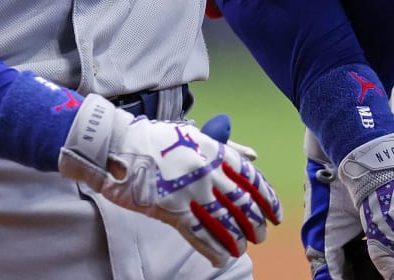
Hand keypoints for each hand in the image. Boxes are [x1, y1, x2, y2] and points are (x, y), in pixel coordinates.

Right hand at [58, 94, 281, 265]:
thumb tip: (253, 156)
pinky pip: (200, 235)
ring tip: (241, 249)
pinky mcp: (173, 209)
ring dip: (237, 240)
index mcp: (215, 151)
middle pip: (243, 205)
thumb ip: (223, 146)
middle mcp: (208, 172)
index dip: (268, 200)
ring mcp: (191, 192)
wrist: (118, 145)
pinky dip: (213, 250)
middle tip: (259, 235)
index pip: (252, 180)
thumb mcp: (193, 136)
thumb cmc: (156, 140)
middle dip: (255, 224)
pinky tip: (221, 258)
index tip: (275, 215)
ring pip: (225, 223)